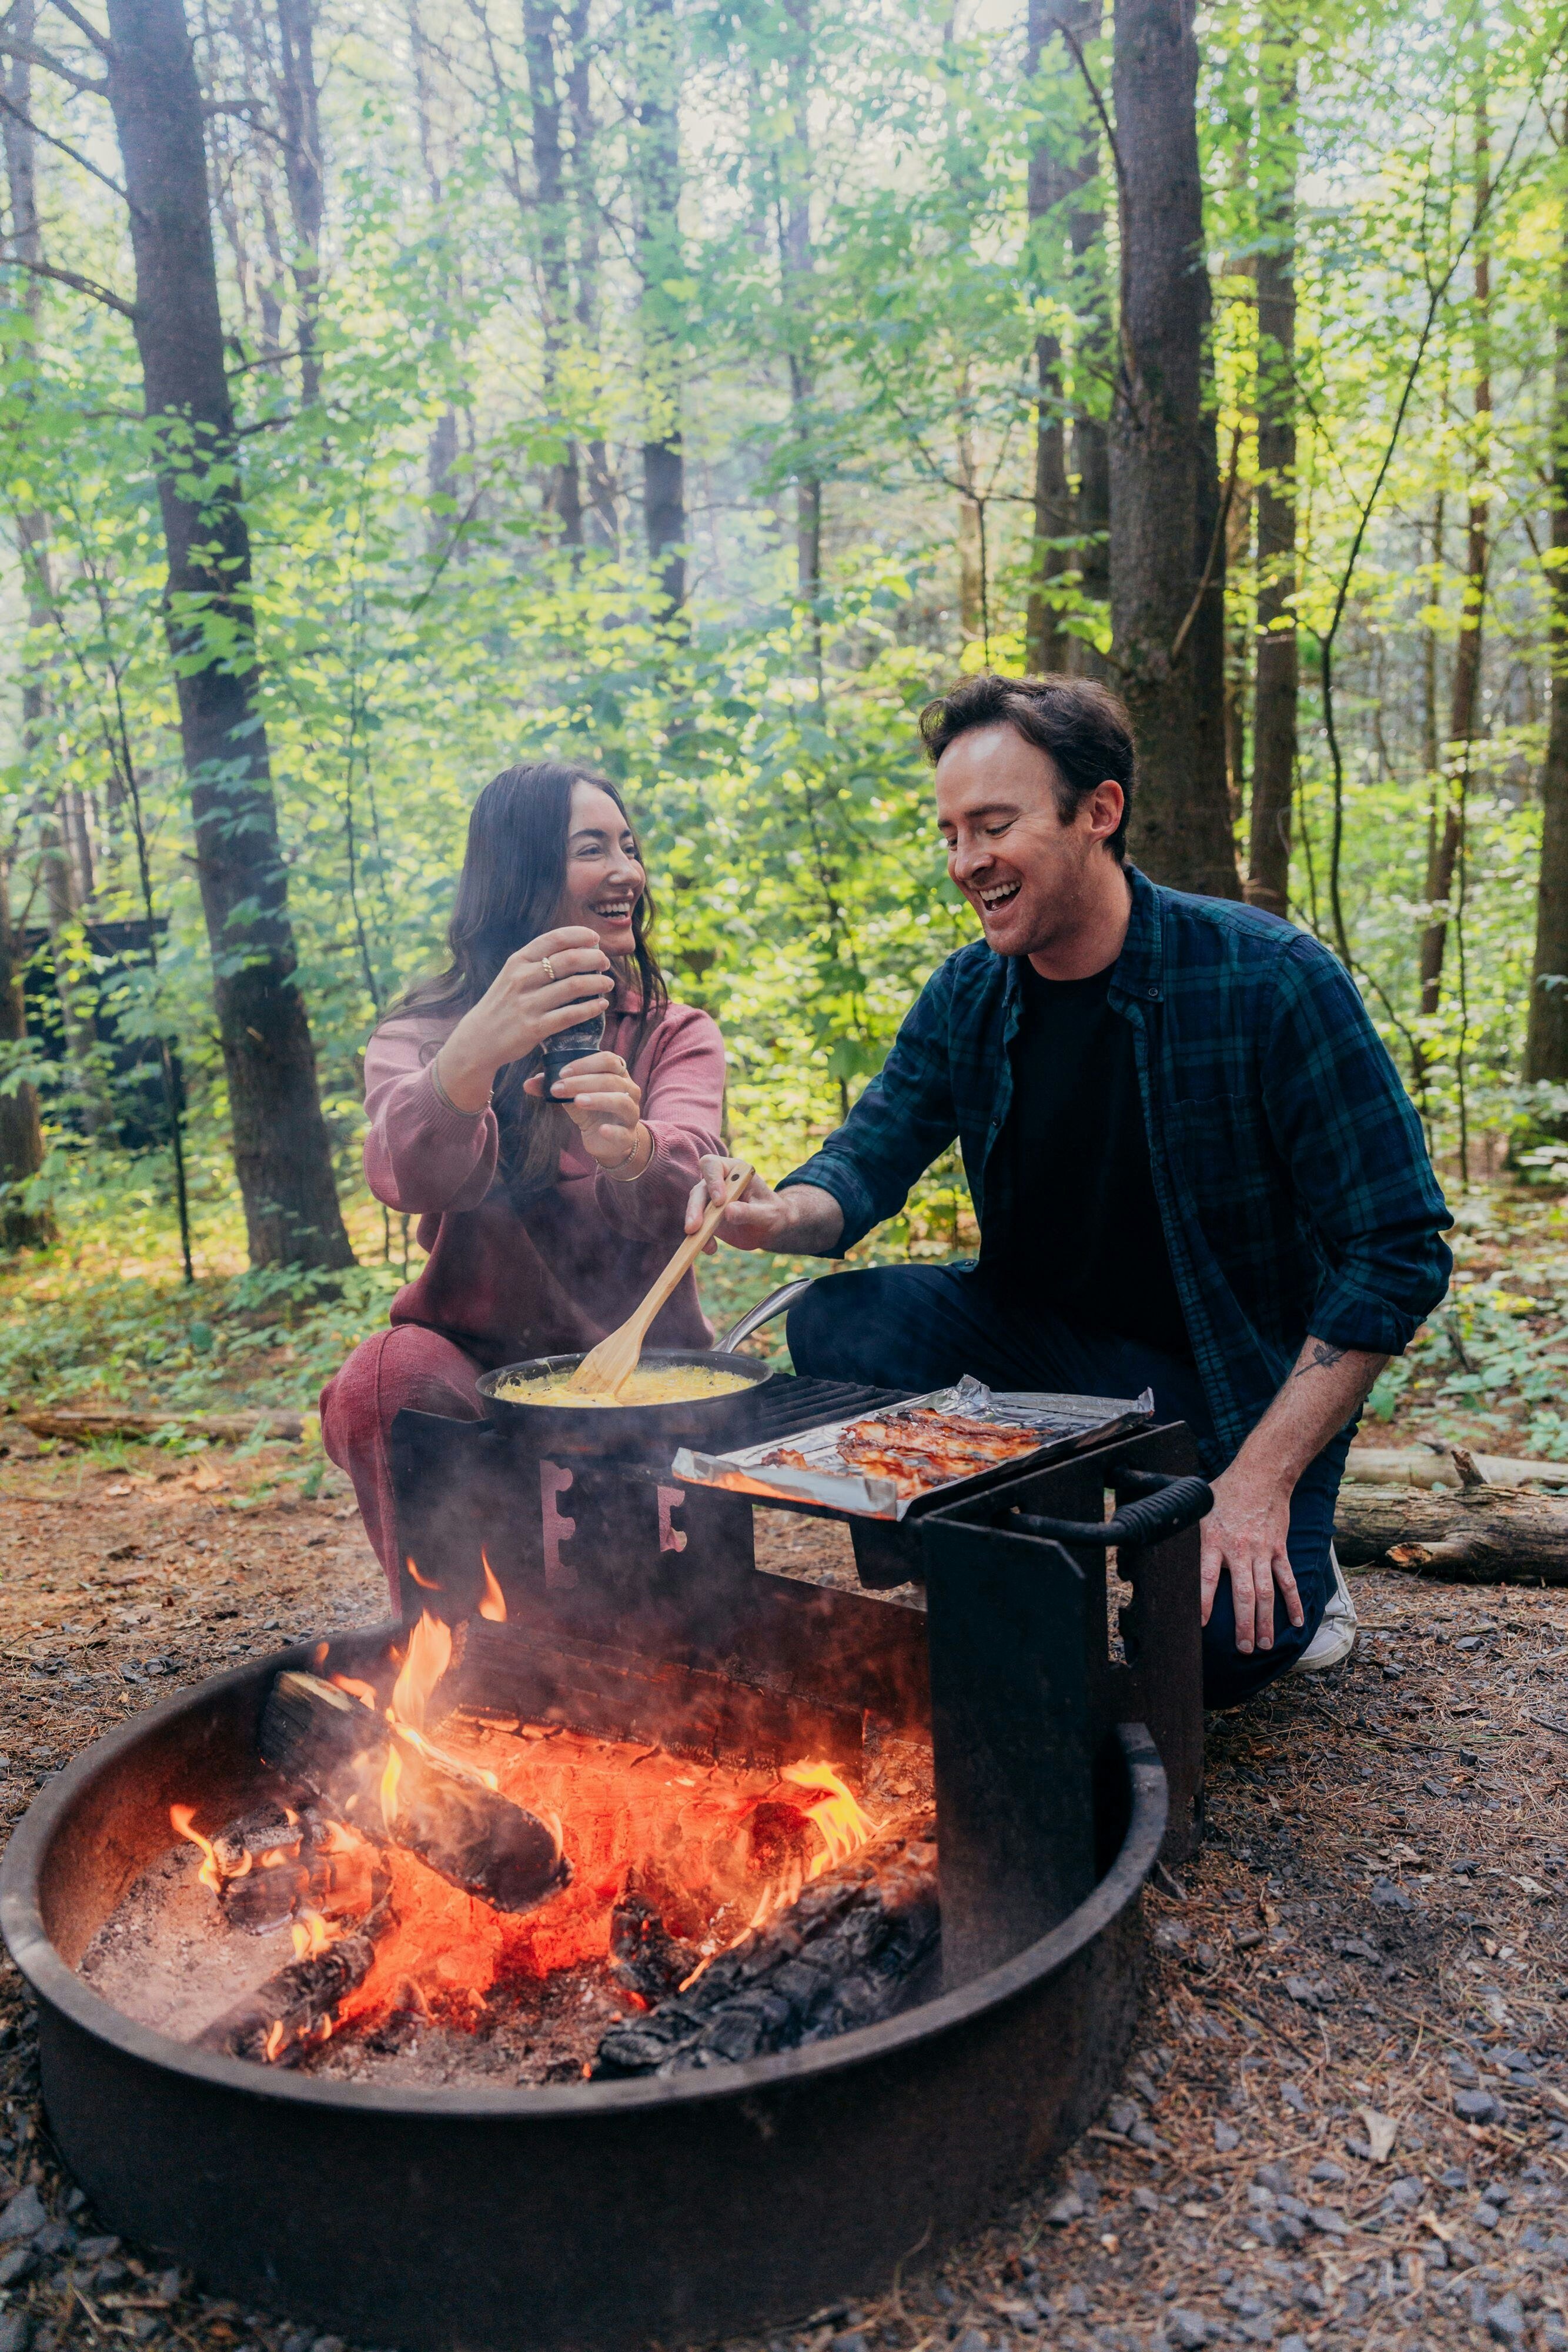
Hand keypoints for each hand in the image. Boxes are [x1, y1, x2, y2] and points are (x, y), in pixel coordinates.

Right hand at [435, 927, 613, 1110]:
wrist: (479, 1040)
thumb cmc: (502, 1005)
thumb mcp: (512, 976)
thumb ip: (537, 963)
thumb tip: (575, 950)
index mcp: (518, 961)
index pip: (554, 939)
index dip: (580, 935)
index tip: (595, 938)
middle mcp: (522, 978)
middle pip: (569, 960)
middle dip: (594, 958)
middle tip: (605, 963)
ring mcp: (528, 1004)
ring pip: (574, 986)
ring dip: (598, 983)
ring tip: (608, 984)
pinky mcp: (535, 1028)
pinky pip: (571, 1015)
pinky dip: (591, 1008)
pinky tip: (601, 1005)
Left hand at [524, 1050, 643, 1170]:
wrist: (606, 1141)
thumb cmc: (591, 1110)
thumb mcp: (573, 1096)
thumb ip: (555, 1087)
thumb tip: (527, 1083)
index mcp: (617, 1075)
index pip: (609, 1060)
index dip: (585, 1063)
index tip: (562, 1072)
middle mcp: (629, 1091)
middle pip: (611, 1080)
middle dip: (582, 1082)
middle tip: (558, 1088)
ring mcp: (630, 1113)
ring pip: (620, 1102)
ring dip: (598, 1099)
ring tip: (577, 1101)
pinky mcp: (627, 1136)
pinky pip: (622, 1132)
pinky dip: (612, 1130)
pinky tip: (601, 1129)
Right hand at [683, 1155, 793, 1253]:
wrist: (770, 1227)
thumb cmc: (773, 1213)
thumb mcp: (767, 1214)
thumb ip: (749, 1211)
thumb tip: (728, 1211)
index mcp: (735, 1172)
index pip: (713, 1166)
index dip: (712, 1181)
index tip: (720, 1201)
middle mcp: (719, 1183)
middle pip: (699, 1190)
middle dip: (695, 1208)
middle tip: (694, 1227)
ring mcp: (710, 1200)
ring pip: (694, 1208)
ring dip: (694, 1225)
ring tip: (700, 1242)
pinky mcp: (707, 1218)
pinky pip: (698, 1227)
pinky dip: (701, 1238)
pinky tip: (710, 1249)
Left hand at [1199, 1464, 1302, 1655]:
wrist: (1261, 1474)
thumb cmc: (1224, 1492)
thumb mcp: (1197, 1508)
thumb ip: (1185, 1532)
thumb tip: (1159, 1545)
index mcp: (1213, 1541)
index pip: (1205, 1577)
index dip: (1202, 1602)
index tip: (1199, 1626)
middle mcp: (1238, 1549)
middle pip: (1242, 1593)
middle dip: (1243, 1624)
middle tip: (1244, 1649)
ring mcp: (1261, 1551)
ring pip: (1266, 1592)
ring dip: (1267, 1620)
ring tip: (1265, 1644)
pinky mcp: (1278, 1548)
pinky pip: (1287, 1579)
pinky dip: (1294, 1601)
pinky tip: (1297, 1622)